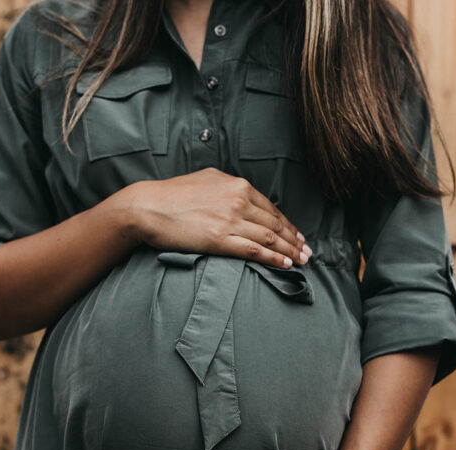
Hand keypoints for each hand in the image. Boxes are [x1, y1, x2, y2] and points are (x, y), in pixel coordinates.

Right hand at [119, 167, 311, 267]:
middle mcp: (238, 200)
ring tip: (301, 261)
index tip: (297, 236)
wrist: (147, 207)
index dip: (287, 224)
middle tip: (307, 252)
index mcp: (237, 185)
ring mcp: (230, 220)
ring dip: (289, 251)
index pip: (271, 208)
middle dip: (294, 240)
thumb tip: (240, 192)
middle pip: (275, 223)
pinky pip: (254, 250)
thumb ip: (227, 186)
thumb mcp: (205, 180)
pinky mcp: (220, 239)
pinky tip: (285, 264)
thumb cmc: (172, 195)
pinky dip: (273, 258)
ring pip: (269, 237)